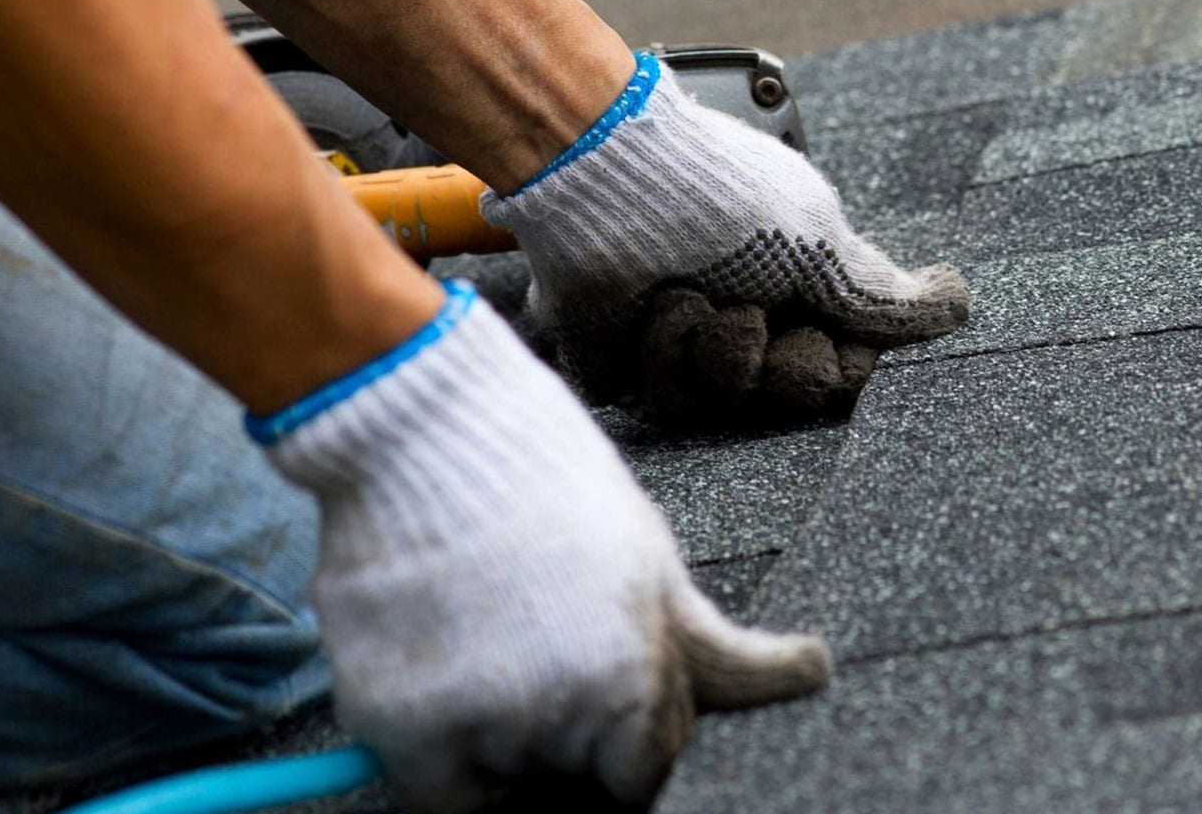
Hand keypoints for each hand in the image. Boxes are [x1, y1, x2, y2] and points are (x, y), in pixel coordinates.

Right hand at [258, 284, 830, 812]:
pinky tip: (448, 670)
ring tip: (491, 637)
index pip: (643, 772)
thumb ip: (717, 647)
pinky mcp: (390, 721)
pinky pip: (433, 792)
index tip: (601, 693)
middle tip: (538, 648)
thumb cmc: (543, 478)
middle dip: (566, 736)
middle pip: (572, 779)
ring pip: (505, 786)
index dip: (626, 736)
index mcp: (630, 681)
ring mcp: (467, 724)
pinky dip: (440, 753)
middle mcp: (553, 719)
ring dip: (503, 739)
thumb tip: (811, 674)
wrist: (419, 424)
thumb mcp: (649, 559)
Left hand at [482, 55, 968, 430]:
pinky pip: (661, 401)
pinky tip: (654, 305)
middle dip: (777, 359)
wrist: (611, 179)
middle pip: (791, 399)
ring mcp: (684, 347)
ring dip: (715, 346)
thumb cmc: (717, 195)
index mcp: (799, 290)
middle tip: (753, 310)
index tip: (825, 332)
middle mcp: (747, 320)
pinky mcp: (624, 366)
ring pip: (726, 407)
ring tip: (692, 293)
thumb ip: (882, 294)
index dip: (838, 366)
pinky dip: (662, 349)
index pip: (844, 373)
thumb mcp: (820, 240)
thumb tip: (956, 305)